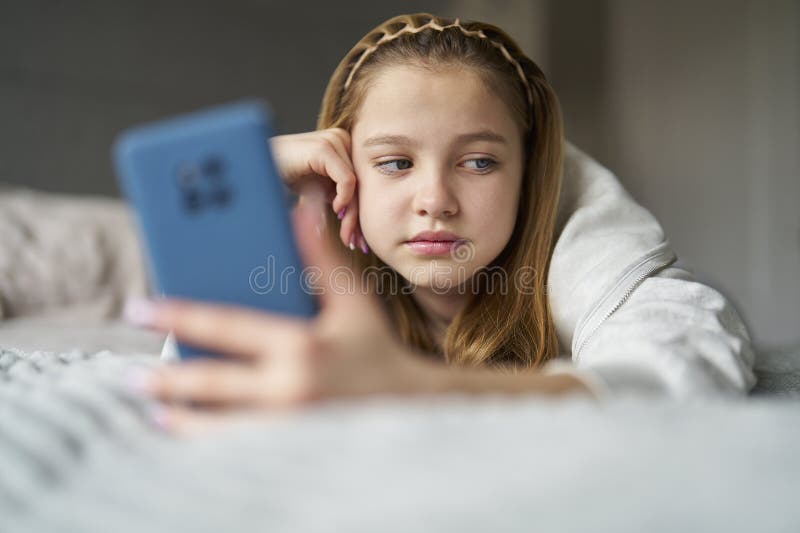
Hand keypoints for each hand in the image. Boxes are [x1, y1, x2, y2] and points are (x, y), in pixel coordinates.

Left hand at [126, 191, 431, 430]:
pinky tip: (185, 432)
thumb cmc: (378, 352)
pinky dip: (204, 440)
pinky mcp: (290, 450)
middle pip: (210, 382)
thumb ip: (322, 257)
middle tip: (132, 374)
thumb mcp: (354, 303)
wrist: (413, 408)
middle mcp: (289, 388)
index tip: (140, 306)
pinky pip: (235, 449)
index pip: (225, 325)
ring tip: (152, 406)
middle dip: (164, 378)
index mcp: (300, 345)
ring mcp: (287, 425)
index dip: (177, 313)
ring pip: (215, 425)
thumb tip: (302, 208)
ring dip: (178, 416)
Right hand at [269, 128, 364, 250]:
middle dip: (358, 216)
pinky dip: (344, 199)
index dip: (361, 211)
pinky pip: (346, 179)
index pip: (363, 182)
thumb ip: (339, 201)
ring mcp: (334, 140)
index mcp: (344, 146)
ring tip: (346, 236)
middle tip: (356, 243)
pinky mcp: (324, 148)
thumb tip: (357, 231)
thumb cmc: (283, 176)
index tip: (359, 238)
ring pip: (357, 184)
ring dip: (351, 214)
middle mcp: (342, 139)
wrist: (255, 167)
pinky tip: (336, 211)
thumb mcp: (317, 191)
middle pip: (363, 183)